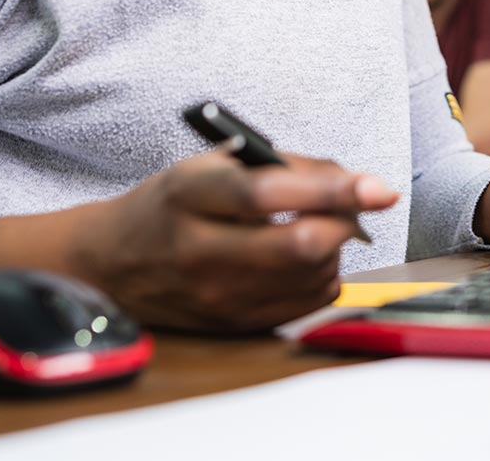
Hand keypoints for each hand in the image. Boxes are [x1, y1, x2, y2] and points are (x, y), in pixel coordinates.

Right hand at [65, 150, 397, 332]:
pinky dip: (322, 275)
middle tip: (351, 206)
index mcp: (189, 196)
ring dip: (333, 247)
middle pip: (299, 245)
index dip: (332, 189)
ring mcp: (216, 297)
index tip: (378, 188)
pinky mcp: (234, 324)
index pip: (269, 193)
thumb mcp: (208, 165)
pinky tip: (300, 259)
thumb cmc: (170, 205)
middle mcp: (200, 251)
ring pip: (312, 275)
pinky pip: (307, 302)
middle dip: (344, 222)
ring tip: (312, 228)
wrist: (111, 264)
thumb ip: (278, 165)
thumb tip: (350, 181)